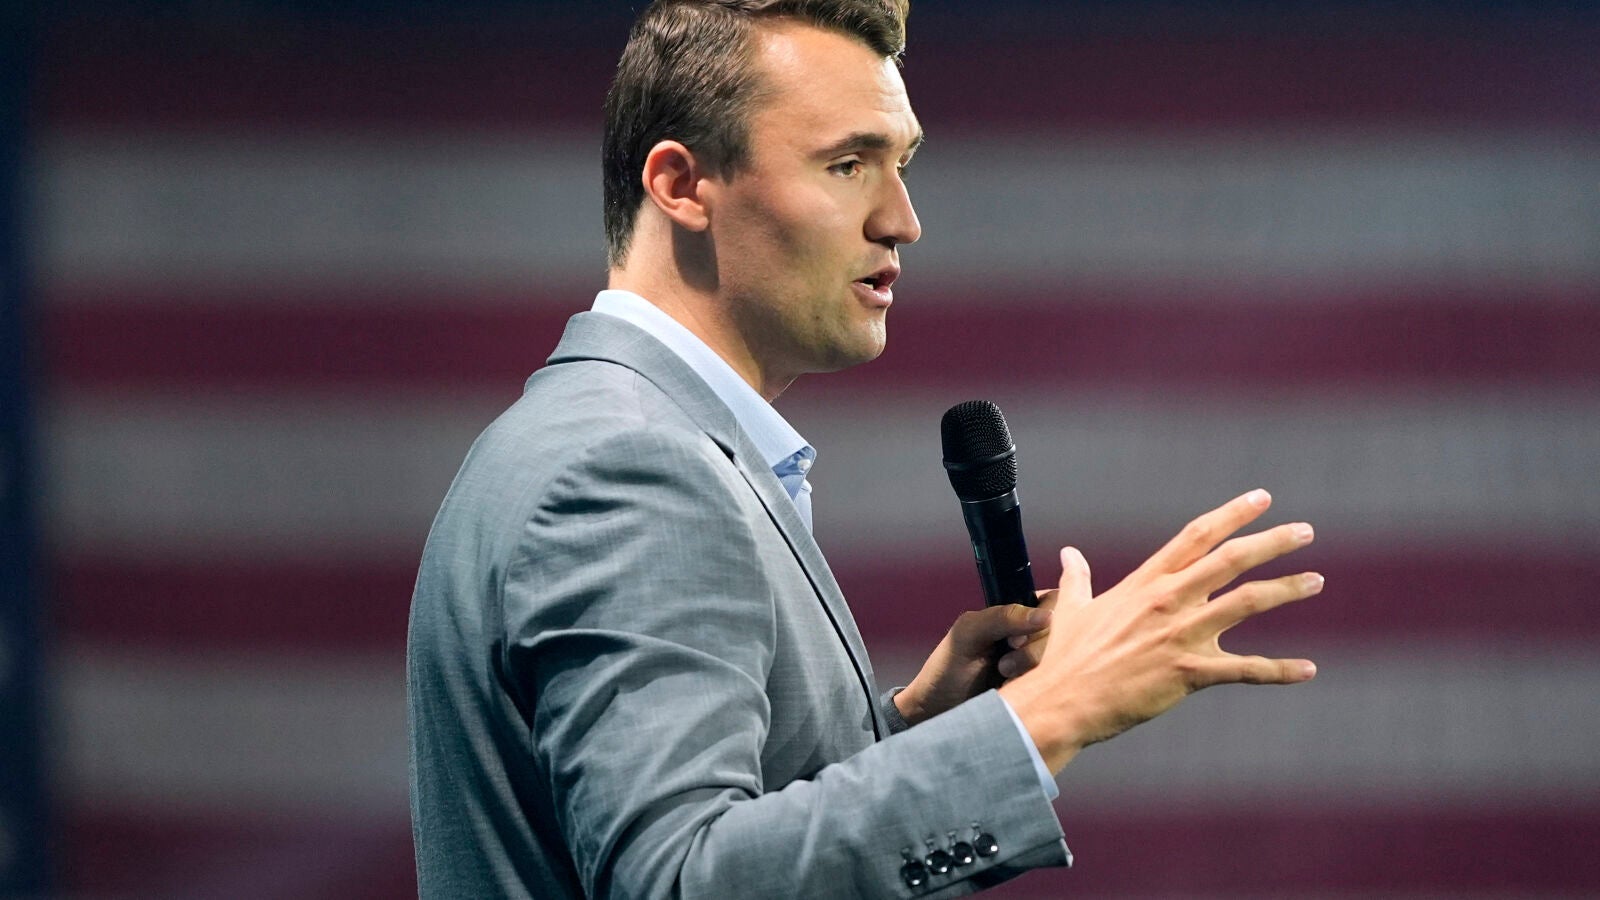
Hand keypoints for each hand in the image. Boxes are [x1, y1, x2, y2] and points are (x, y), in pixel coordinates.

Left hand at [893, 598, 1054, 726]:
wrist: (939, 713)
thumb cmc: (947, 669)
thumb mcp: (969, 633)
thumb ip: (1003, 617)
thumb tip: (1048, 616)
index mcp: (1016, 613)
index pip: (1054, 602)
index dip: (1044, 619)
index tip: (1014, 640)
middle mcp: (1033, 635)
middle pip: (1063, 632)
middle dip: (1034, 649)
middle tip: (1004, 663)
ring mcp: (1039, 663)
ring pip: (1062, 659)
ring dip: (1033, 668)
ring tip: (1004, 676)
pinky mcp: (1041, 688)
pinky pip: (1057, 683)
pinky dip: (1037, 687)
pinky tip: (1014, 690)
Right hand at [999, 489, 1321, 772]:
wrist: (1062, 701)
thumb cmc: (1065, 658)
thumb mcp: (1070, 609)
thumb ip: (1077, 578)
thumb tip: (1069, 554)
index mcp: (1144, 583)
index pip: (1196, 536)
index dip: (1232, 514)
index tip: (1261, 498)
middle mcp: (1167, 601)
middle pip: (1231, 559)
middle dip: (1272, 541)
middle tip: (1306, 530)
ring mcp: (1180, 635)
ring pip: (1247, 602)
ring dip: (1287, 589)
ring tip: (1315, 580)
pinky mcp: (1188, 673)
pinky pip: (1245, 670)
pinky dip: (1280, 670)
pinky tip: (1308, 670)